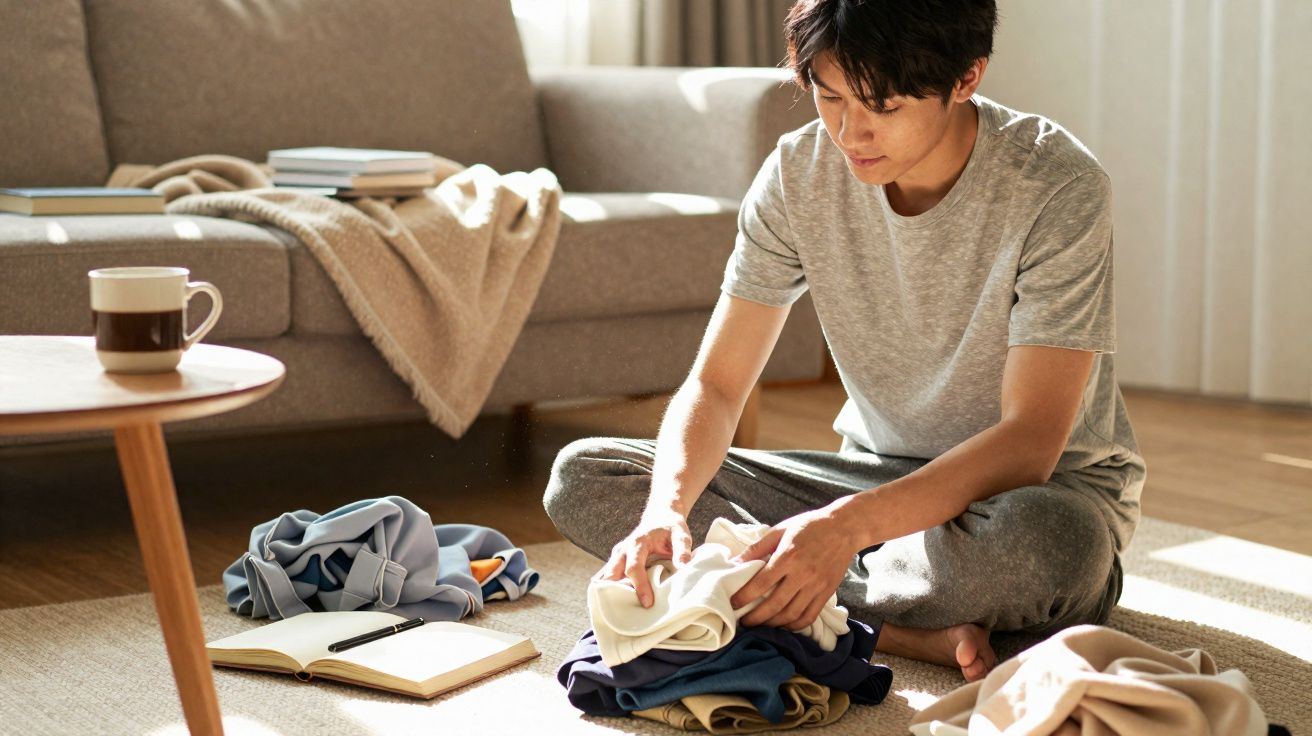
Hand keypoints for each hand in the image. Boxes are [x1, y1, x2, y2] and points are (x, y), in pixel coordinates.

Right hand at [595, 509, 694, 607]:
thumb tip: (683, 567)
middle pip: (612, 574)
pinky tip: (612, 605)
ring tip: (617, 613)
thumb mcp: (681, 534)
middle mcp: (623, 550)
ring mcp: (617, 556)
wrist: (660, 517)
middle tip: (625, 613)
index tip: (648, 603)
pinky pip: (608, 577)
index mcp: (637, 543)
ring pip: (606, 577)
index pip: (633, 567)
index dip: (639, 586)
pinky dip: (609, 589)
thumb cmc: (671, 528)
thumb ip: (682, 549)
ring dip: (610, 592)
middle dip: (616, 593)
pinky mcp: (617, 562)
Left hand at [729, 507, 853, 629]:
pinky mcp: (827, 592)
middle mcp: (803, 574)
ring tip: (761, 625)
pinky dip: (795, 625)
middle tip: (744, 622)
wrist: (844, 528)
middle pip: (775, 604)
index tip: (733, 604)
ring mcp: (816, 585)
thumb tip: (735, 562)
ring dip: (774, 624)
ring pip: (792, 614)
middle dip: (756, 617)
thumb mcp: (781, 529)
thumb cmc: (810, 526)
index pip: (761, 583)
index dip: (745, 596)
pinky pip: (810, 616)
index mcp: (788, 556)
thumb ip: (758, 547)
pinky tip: (784, 625)